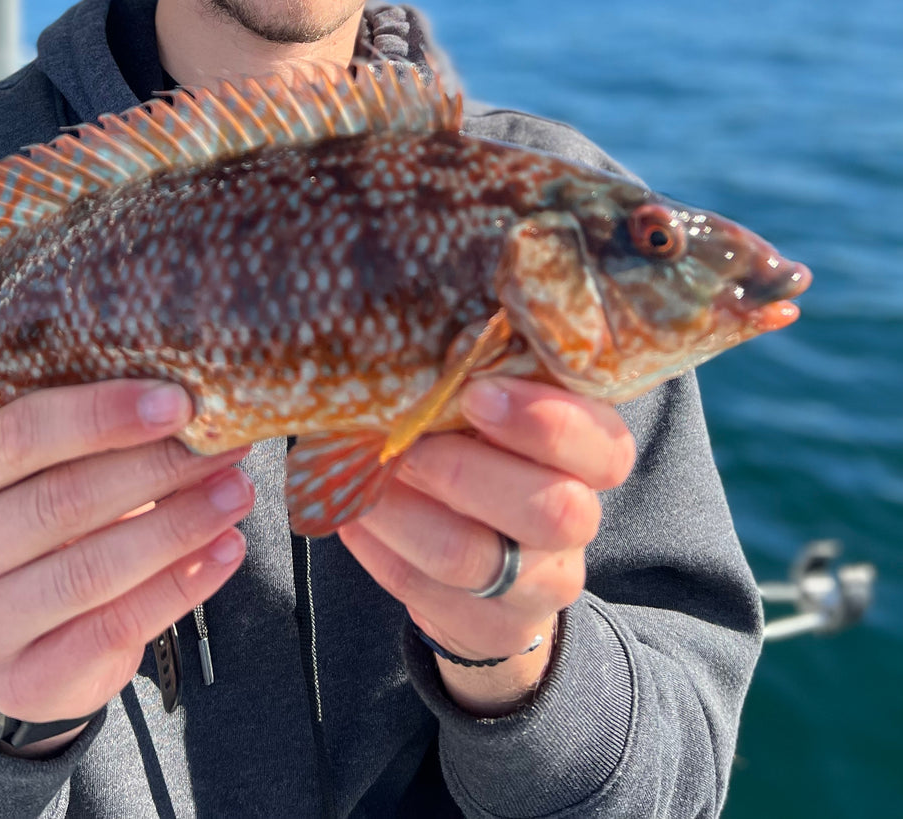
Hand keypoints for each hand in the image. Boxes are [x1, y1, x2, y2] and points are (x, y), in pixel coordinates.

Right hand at [0, 381, 252, 754]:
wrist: (30, 642)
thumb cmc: (54, 530)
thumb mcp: (52, 475)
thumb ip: (97, 438)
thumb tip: (190, 397)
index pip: (19, 434)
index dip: (101, 414)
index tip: (178, 402)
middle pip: (60, 500)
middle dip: (156, 468)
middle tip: (225, 447)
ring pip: (90, 569)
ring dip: (177, 525)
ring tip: (235, 494)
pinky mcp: (18, 682)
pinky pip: (112, 628)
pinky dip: (179, 586)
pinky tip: (223, 552)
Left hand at [337, 375, 635, 714]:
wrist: (487, 557)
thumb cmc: (484, 448)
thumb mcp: (496, 405)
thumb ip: (480, 371)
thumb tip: (415, 327)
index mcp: (592, 457)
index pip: (605, 448)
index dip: (547, 424)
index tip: (474, 392)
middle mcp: (578, 522)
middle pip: (551, 510)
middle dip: (465, 472)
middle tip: (403, 442)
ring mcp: (540, 585)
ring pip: (476, 559)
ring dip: (405, 513)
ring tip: (361, 475)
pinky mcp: (491, 629)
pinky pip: (429, 596)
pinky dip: (381, 550)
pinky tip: (352, 514)